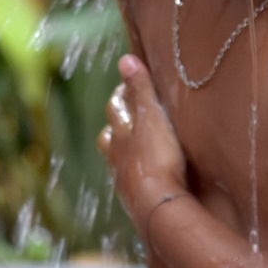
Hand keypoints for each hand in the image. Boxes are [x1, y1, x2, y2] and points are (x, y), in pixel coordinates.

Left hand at [98, 55, 189, 227]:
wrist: (158, 208)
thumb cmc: (157, 159)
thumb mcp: (151, 118)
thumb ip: (141, 91)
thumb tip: (125, 59)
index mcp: (119, 135)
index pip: (115, 110)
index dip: (121, 97)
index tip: (128, 87)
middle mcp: (117, 158)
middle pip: (109, 138)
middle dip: (117, 126)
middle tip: (128, 118)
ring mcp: (124, 181)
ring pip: (118, 162)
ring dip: (124, 153)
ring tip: (136, 149)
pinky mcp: (135, 202)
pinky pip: (132, 184)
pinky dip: (137, 176)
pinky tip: (147, 179)